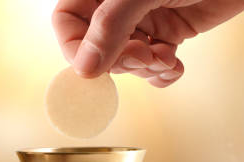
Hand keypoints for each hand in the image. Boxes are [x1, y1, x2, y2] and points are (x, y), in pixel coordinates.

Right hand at [53, 0, 243, 86]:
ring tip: (165, 60)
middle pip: (98, 47)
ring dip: (145, 70)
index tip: (97, 66)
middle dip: (121, 60)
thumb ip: (111, 27)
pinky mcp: (170, 31)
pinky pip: (154, 64)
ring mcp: (144, 18)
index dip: (77, 48)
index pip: (67, 21)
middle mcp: (119, 4)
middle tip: (145, 56)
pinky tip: (175, 64)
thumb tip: (85, 69)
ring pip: (127, 60)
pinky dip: (163, 73)